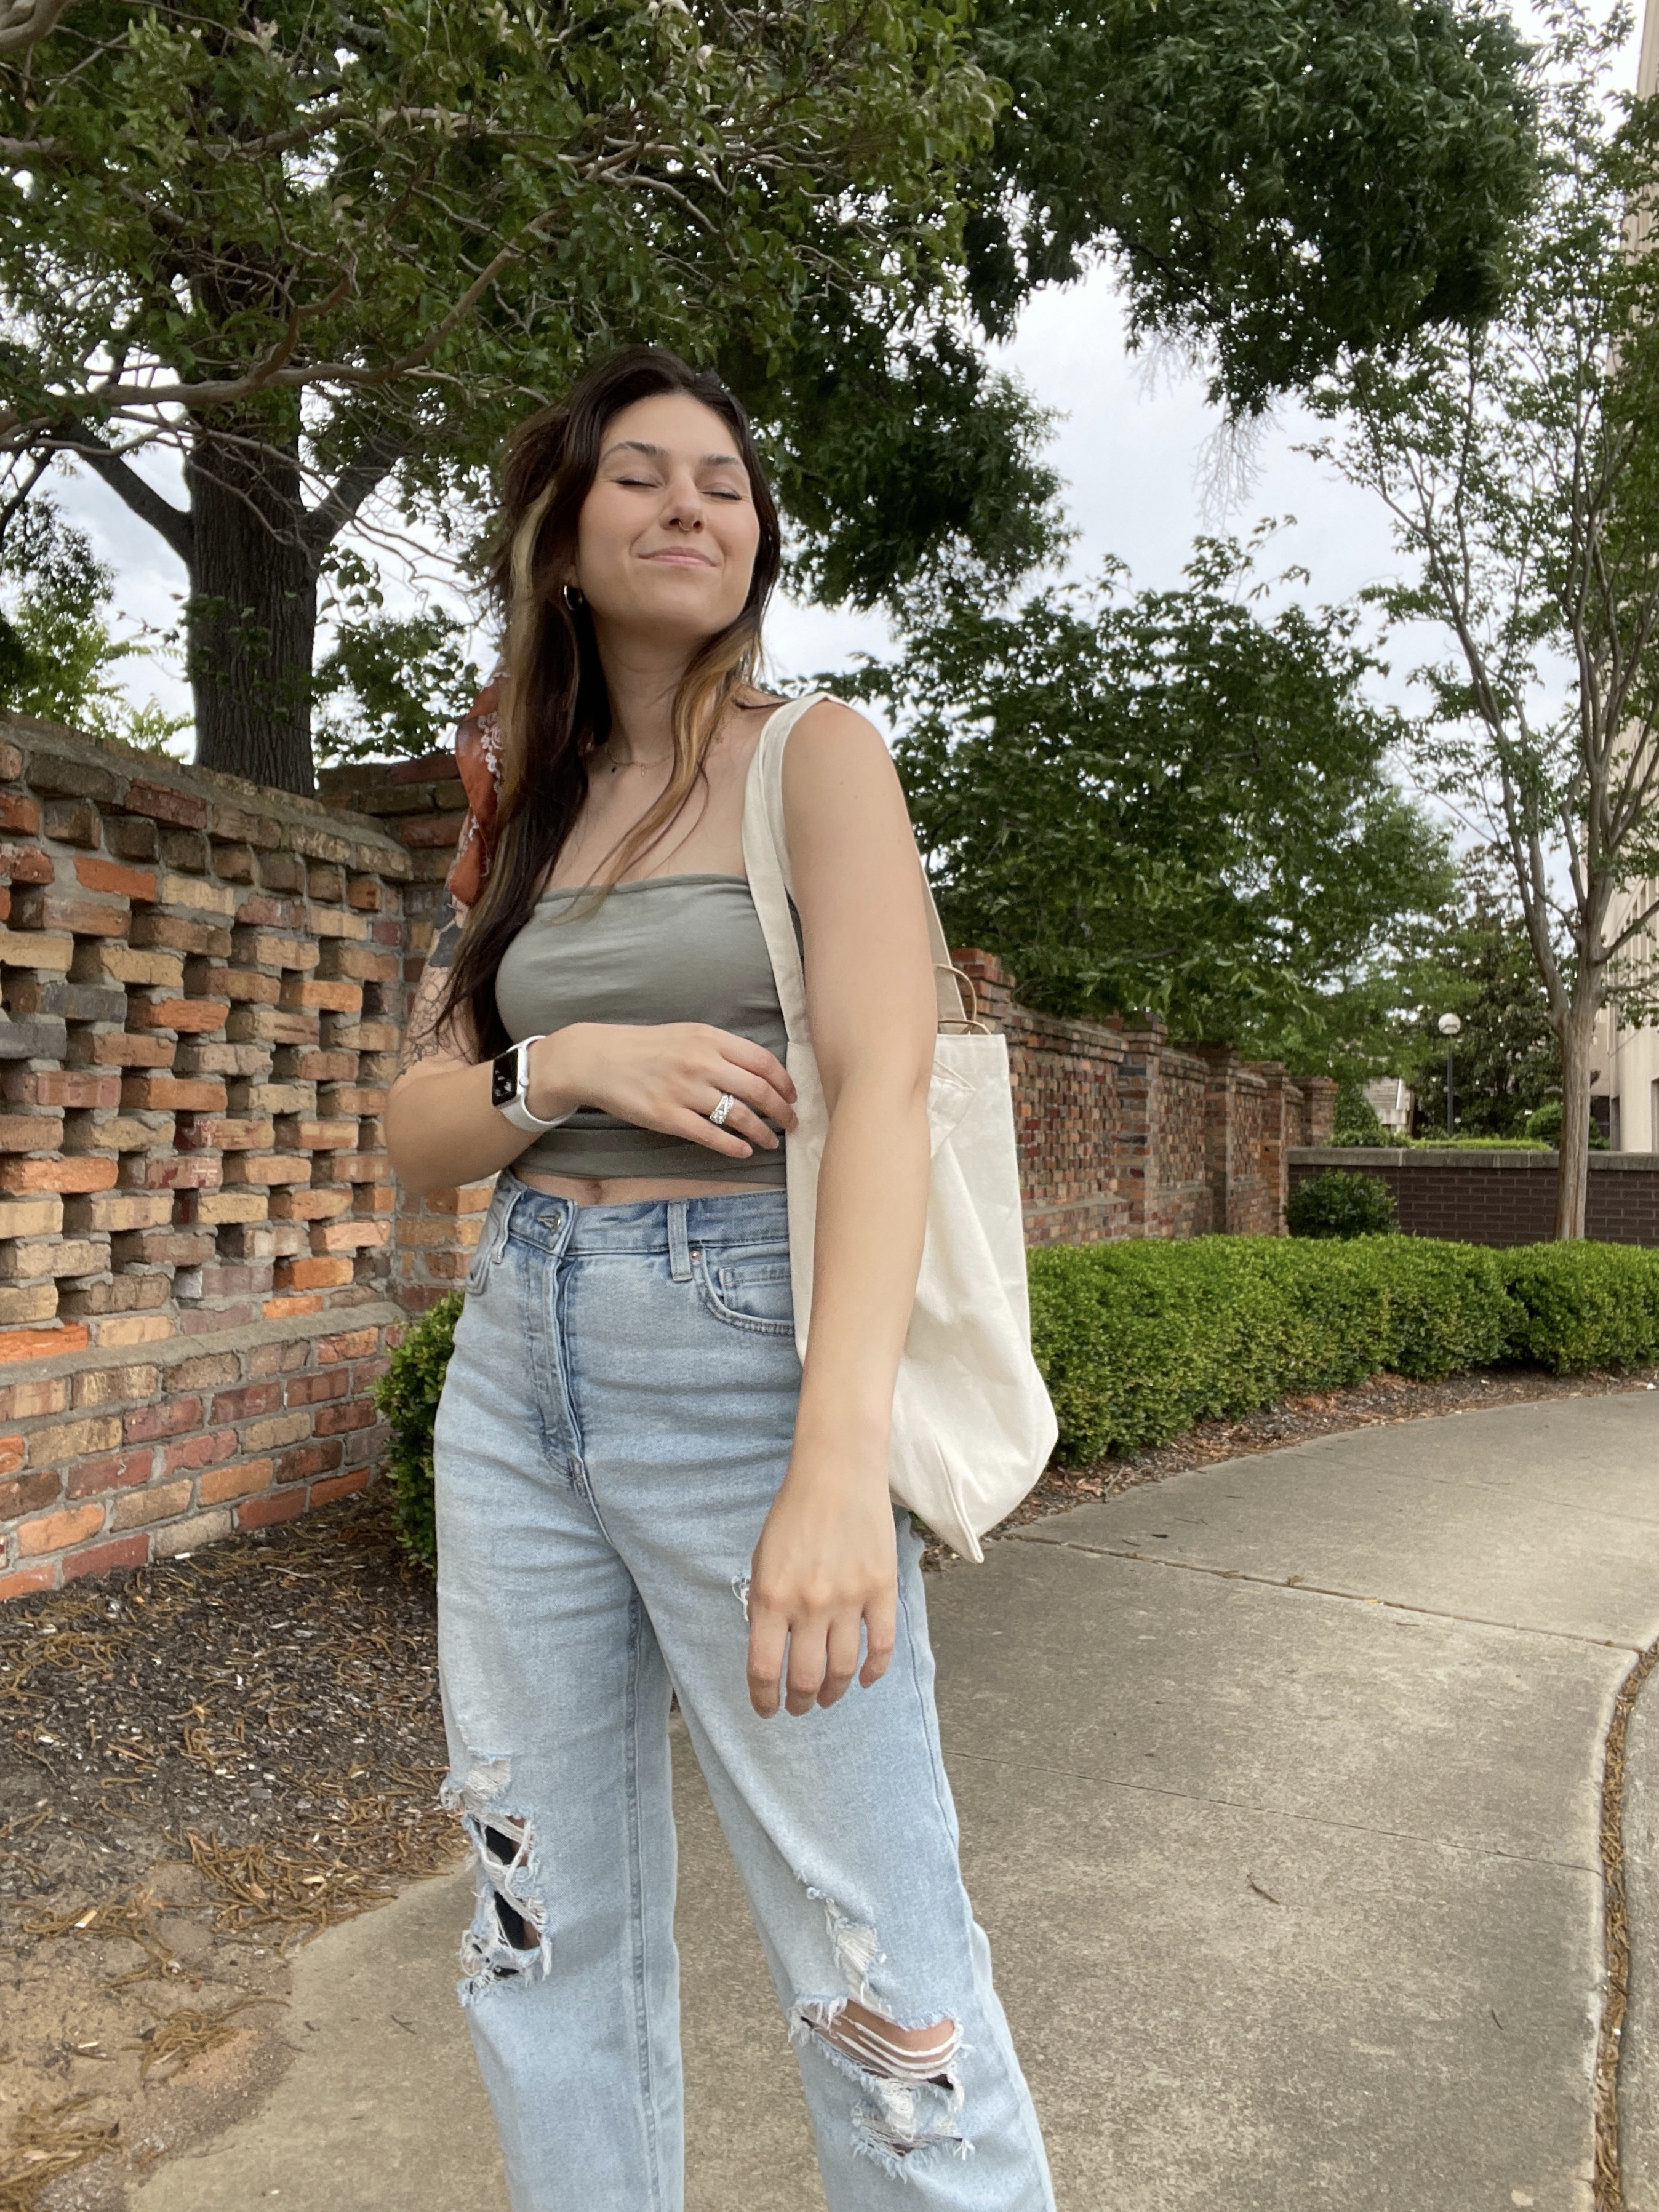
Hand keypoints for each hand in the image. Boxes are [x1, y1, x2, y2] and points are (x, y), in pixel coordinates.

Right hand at [529, 1022, 796, 1158]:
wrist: (599, 1059)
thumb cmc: (646, 1047)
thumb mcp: (687, 1034)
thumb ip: (721, 1049)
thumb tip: (759, 1072)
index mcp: (710, 1039)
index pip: (763, 1061)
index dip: (785, 1082)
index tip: (793, 1096)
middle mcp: (701, 1063)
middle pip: (758, 1090)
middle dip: (782, 1111)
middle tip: (792, 1123)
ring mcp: (685, 1091)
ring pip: (739, 1116)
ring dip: (763, 1132)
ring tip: (771, 1141)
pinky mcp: (668, 1117)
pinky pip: (711, 1136)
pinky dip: (733, 1146)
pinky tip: (745, 1151)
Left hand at [745, 1452, 896, 1717]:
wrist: (837, 1473)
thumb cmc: (793, 1513)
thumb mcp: (762, 1560)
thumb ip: (763, 1606)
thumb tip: (771, 1650)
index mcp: (770, 1596)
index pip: (764, 1669)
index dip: (763, 1699)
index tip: (767, 1709)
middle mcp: (809, 1604)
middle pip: (805, 1678)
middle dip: (799, 1702)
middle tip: (798, 1706)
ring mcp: (849, 1599)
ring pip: (843, 1669)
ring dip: (832, 1692)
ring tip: (826, 1697)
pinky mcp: (881, 1590)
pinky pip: (881, 1646)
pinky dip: (873, 1671)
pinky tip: (864, 1679)